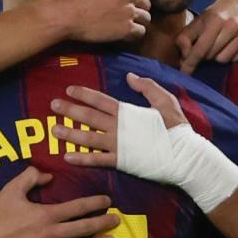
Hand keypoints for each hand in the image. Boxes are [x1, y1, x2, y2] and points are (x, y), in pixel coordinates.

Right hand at [0, 166, 119, 237]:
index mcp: (47, 215)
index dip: (95, 204)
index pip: (79, 208)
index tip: (107, 202)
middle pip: (85, 229)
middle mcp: (52, 234)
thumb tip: (48, 175)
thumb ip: (31, 177)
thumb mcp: (12, 190)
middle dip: (103, 224)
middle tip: (116, 221)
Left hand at [51, 72, 187, 167]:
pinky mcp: (121, 161)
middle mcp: (118, 127)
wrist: (184, 155)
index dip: (83, 94)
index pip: (100, 100)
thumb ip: (147, 87)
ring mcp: (118, 145)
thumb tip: (129, 76)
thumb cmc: (176, 128)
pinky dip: (82, 159)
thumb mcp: (165, 100)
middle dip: (69, 110)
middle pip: (89, 117)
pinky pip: (97, 160)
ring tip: (54, 130)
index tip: (68, 89)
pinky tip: (67, 157)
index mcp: (127, 111)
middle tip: (52, 106)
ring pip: (88, 138)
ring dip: (70, 134)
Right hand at [61, 0, 150, 42]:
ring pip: (146, 17)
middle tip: (128, 15)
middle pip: (144, 3)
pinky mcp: (128, 28)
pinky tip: (127, 35)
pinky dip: (135, 34)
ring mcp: (130, 11)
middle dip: (138, 8)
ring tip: (129, 26)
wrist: (70, 15)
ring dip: (139, 22)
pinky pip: (141, 31)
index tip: (124, 3)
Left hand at [176, 0, 237, 73]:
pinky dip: (231, 56)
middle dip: (205, 55)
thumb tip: (184, 56)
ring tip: (220, 45)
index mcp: (215, 19)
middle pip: (211, 56)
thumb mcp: (197, 22)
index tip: (184, 74)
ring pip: (224, 59)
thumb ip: (185, 38)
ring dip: (218, 56)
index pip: (201, 48)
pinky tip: (231, 45)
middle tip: (207, 47)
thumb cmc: (215, 16)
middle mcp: (233, 24)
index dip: (190, 63)